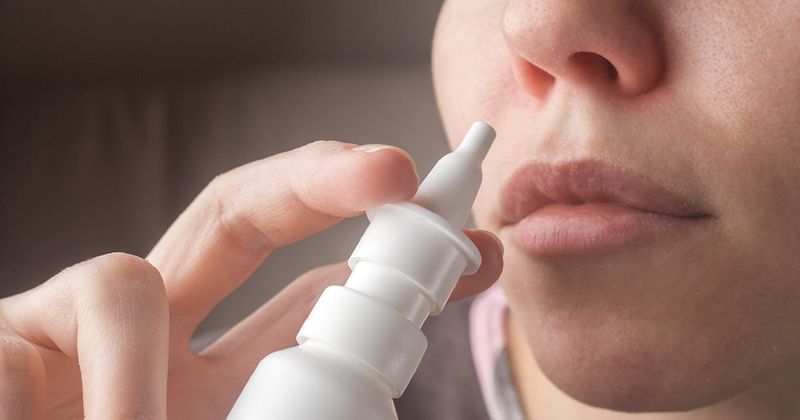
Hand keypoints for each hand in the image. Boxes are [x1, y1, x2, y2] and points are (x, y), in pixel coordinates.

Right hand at [0, 141, 503, 418]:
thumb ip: (304, 407)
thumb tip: (372, 398)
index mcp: (211, 372)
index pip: (307, 289)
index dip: (384, 265)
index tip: (473, 254)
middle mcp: (150, 333)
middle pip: (239, 213)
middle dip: (316, 180)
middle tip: (392, 169)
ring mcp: (67, 325)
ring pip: (127, 281)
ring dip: (145, 381)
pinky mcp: (3, 335)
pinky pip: (57, 332)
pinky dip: (105, 393)